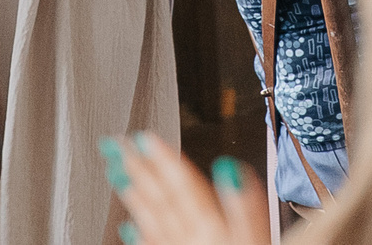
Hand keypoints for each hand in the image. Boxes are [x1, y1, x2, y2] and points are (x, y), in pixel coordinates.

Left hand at [104, 134, 265, 244]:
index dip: (163, 159)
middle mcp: (189, 243)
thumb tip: (229, 169)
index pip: (182, 186)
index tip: (141, 137)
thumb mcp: (258, 241)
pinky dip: (139, 237)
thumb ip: (247, 207)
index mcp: (212, 230)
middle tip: (113, 145)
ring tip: (115, 174)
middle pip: (160, 200)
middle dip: (137, 170)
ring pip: (149, 223)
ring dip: (132, 197)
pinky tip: (128, 229)